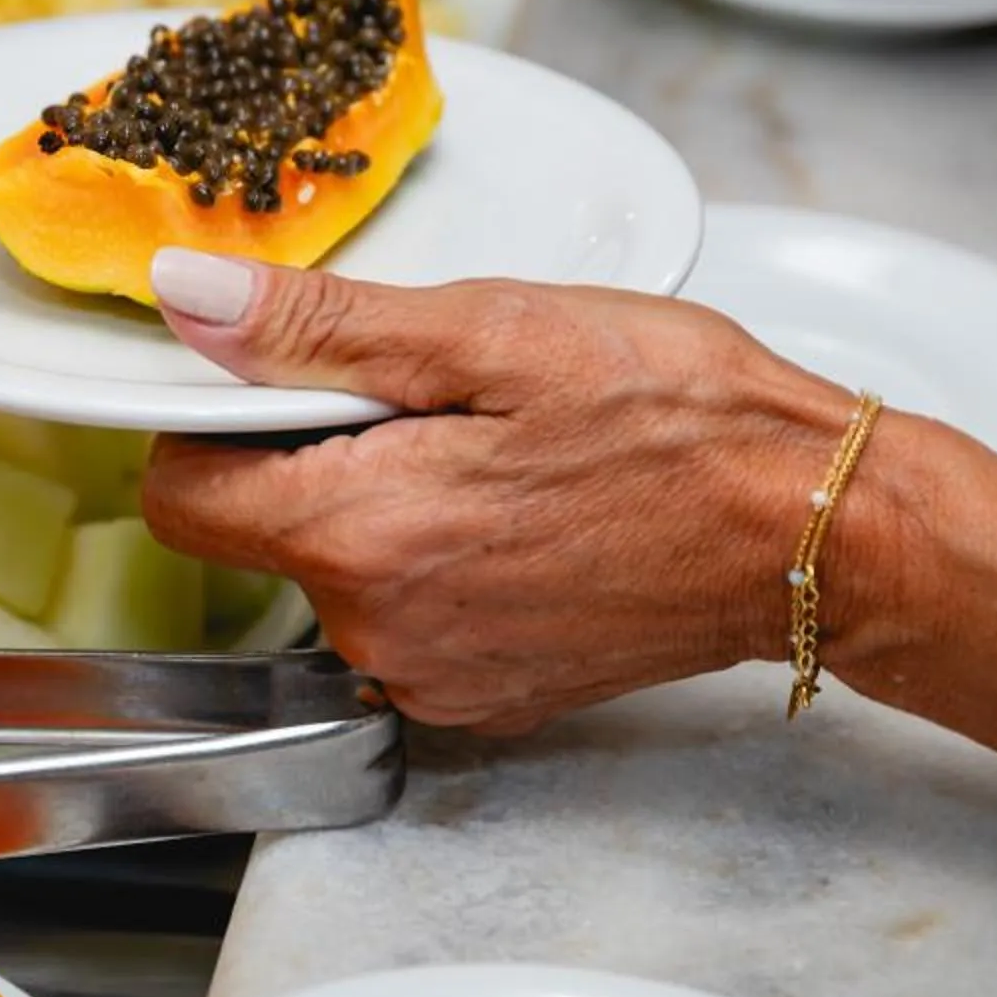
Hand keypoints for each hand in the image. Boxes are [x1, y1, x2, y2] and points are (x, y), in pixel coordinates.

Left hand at [137, 246, 868, 733]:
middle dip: (315, 451)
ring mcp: (434, 673)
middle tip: (433, 395)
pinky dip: (438, 557)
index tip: (292, 373)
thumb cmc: (678, 418)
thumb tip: (185, 302)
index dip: (213, 420)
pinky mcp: (485, 694)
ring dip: (381, 503)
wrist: (813, 528)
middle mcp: (379, 630)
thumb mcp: (492, 331)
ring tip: (495, 448)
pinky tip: (522, 507)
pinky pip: (406, 614)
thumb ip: (319, 327)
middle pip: (261, 529)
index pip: (182, 494)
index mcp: (361, 535)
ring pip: (336, 572)